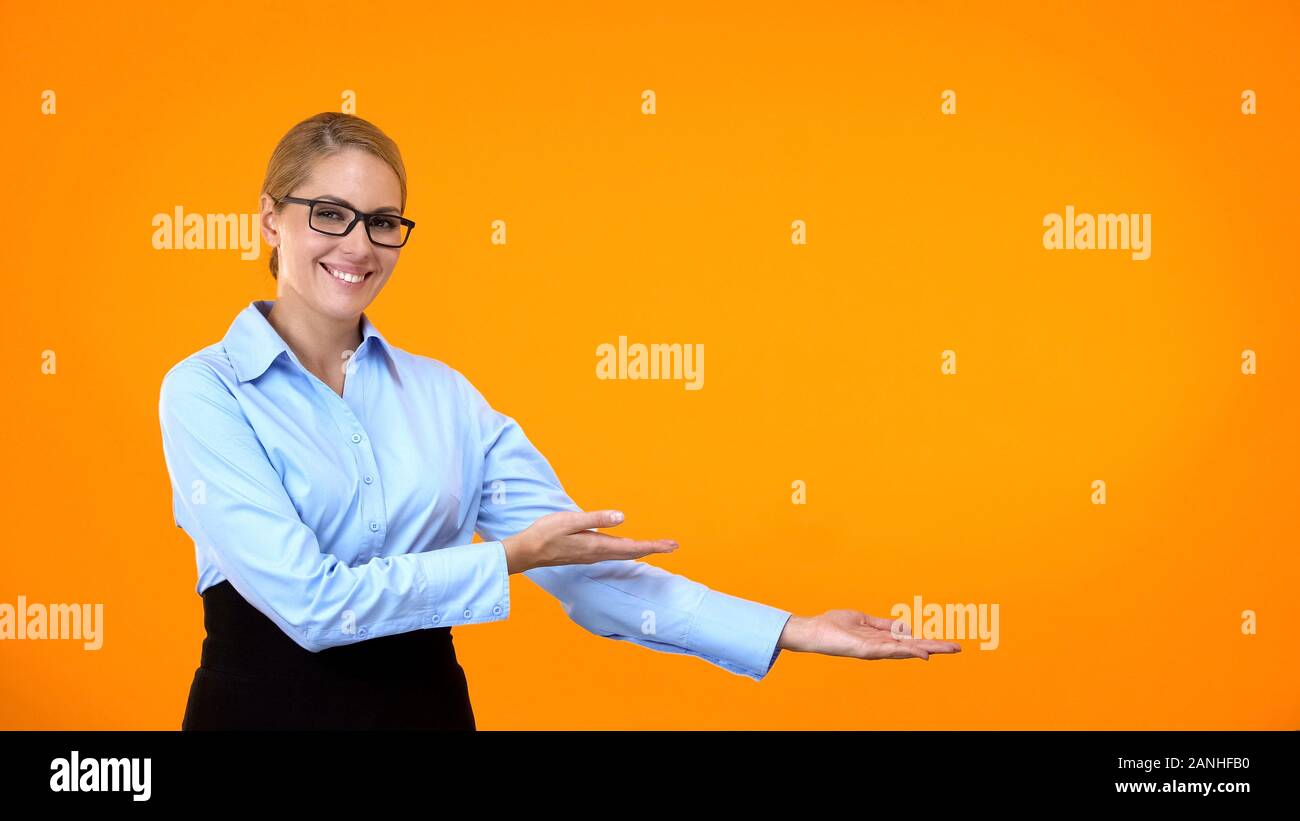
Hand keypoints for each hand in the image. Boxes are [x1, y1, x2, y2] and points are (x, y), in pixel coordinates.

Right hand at [501, 510, 677, 574]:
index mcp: (597, 546)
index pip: (632, 548)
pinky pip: (614, 553)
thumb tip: (622, 517)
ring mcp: (592, 555)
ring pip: (624, 554)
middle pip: (632, 553)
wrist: (527, 552)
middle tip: (673, 546)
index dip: (653, 546)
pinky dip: (628, 551)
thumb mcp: (570, 520)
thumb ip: (596, 519)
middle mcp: (598, 553)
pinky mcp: (586, 553)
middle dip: (653, 549)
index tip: (671, 545)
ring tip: (658, 546)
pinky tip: (630, 548)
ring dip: (642, 550)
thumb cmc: (545, 533)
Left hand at [777, 609, 961, 660]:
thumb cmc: (834, 625)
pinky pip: (890, 650)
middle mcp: (881, 646)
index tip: (946, 644)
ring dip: (927, 649)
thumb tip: (902, 625)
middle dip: (935, 647)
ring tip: (946, 650)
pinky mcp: (866, 650)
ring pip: (906, 650)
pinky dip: (906, 651)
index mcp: (881, 638)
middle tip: (957, 648)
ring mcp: (875, 649)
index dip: (927, 642)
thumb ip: (882, 624)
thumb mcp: (863, 619)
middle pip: (913, 647)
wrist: (813, 631)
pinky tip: (921, 653)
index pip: (909, 641)